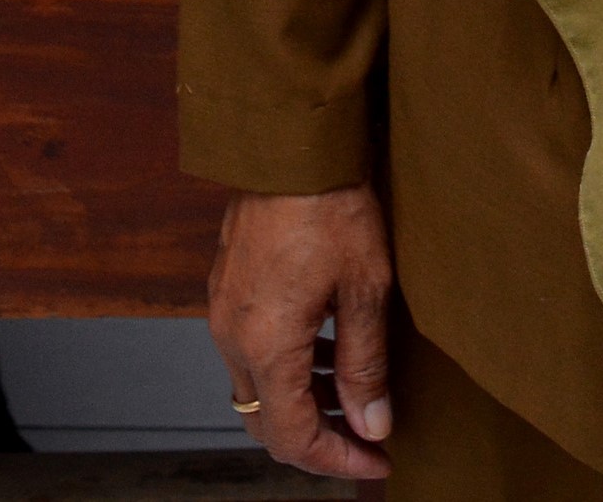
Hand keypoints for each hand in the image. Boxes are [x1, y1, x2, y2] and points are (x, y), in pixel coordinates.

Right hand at [206, 186, 393, 480]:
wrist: (291, 142)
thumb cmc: (333, 205)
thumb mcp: (366, 289)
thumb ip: (365, 365)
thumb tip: (371, 425)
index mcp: (266, 346)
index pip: (292, 437)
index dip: (336, 460)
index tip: (377, 460)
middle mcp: (233, 336)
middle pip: (266, 421)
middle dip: (316, 438)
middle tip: (365, 437)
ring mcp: (225, 310)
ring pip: (256, 386)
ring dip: (302, 400)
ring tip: (354, 391)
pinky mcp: (227, 285)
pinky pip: (251, 349)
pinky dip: (286, 365)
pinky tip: (326, 347)